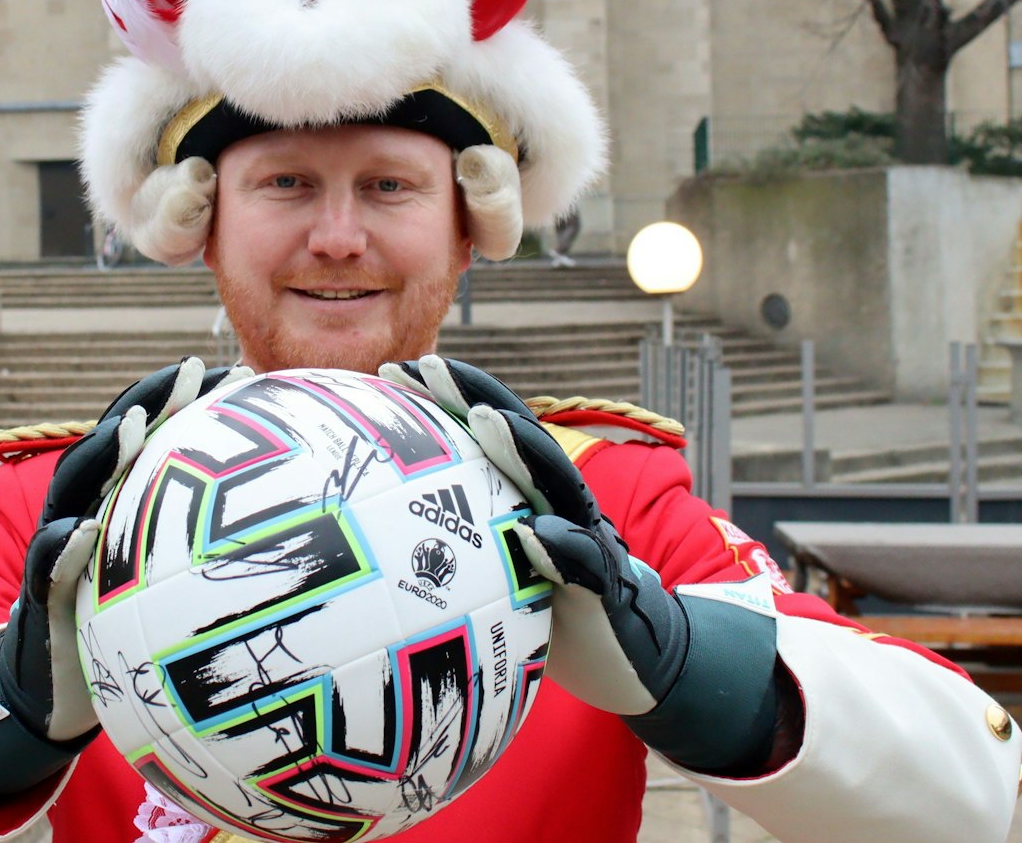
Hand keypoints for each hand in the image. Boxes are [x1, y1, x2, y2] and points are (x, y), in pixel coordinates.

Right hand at [0, 357, 250, 798]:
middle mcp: (85, 510)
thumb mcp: (169, 581)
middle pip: (114, 443)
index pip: (153, 436)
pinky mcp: (41, 596)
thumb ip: (210, 549)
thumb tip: (297, 530)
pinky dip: (61, 548)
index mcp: (119, 500)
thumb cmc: (123, 626)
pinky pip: (47, 568)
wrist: (52, 686)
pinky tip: (82, 532)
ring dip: (102, 454)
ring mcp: (57, 548)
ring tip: (130, 426)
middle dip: (149, 401)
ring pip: (75, 488)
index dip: (187, 401)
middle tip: (188, 370)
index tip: (232, 371)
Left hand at [382, 356, 785, 774]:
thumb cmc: (553, 606)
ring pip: (558, 486)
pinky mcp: (609, 588)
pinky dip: (562, 547)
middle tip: (431, 367)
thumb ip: (462, 542)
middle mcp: (562, 505)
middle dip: (477, 397)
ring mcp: (588, 541)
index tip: (395, 371)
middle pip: (521, 440)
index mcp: (530, 496)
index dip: (447, 399)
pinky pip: (587, 565)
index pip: (487, 435)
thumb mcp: (500, 569)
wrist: (634, 653)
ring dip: (523, 450)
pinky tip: (533, 532)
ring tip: (484, 420)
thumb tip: (386, 530)